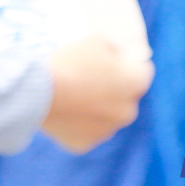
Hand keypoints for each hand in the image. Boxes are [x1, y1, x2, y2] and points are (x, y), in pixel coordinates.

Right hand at [42, 33, 153, 153]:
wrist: (41, 92)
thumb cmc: (71, 62)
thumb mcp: (96, 40)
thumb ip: (112, 49)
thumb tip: (114, 57)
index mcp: (135, 84)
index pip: (143, 72)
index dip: (128, 64)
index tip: (115, 60)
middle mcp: (128, 112)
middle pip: (125, 99)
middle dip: (114, 90)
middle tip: (90, 79)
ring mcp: (106, 132)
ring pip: (106, 118)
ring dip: (96, 109)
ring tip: (73, 96)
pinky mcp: (85, 144)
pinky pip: (84, 132)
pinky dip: (77, 124)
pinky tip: (64, 112)